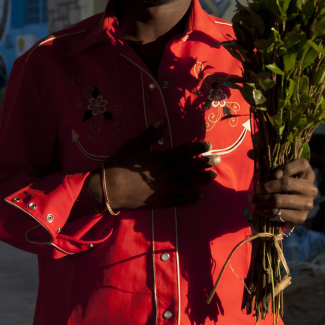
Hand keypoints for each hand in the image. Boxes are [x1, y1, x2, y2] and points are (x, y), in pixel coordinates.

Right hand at [88, 120, 219, 211]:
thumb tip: (162, 122)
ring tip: (213, 175)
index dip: (197, 148)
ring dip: (202, 179)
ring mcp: (164, 189)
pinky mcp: (160, 202)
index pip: (183, 151)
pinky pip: (180, 200)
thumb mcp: (132, 146)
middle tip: (218, 159)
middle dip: (205, 163)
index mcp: (158, 158)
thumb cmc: (117, 165)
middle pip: (190, 167)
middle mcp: (165, 174)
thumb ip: (149, 135)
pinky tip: (201, 195)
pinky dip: (191, 198)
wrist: (106, 190)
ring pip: (188, 183)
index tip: (208, 146)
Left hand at [247, 157, 317, 226]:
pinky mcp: (301, 218)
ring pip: (280, 200)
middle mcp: (311, 188)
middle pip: (287, 184)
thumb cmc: (280, 185)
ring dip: (262, 200)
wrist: (287, 208)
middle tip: (255, 189)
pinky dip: (265, 212)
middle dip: (266, 187)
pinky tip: (258, 209)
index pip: (302, 164)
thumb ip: (265, 160)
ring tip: (252, 200)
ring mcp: (308, 204)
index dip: (287, 167)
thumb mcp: (275, 171)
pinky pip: (279, 215)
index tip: (273, 173)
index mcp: (307, 172)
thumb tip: (251, 152)